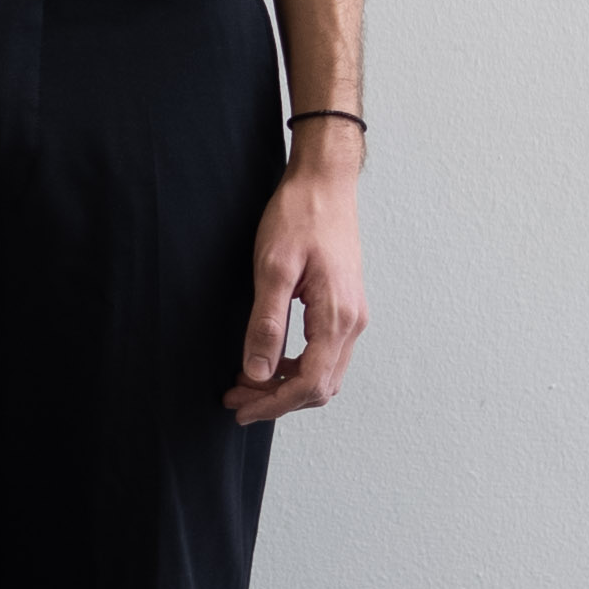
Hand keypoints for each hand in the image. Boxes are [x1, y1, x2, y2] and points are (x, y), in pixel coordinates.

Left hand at [224, 137, 367, 426]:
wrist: (325, 182)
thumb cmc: (299, 216)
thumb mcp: (273, 268)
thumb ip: (267, 324)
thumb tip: (257, 373)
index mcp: (336, 316)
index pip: (309, 383)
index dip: (273, 403)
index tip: (239, 407)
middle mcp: (352, 322)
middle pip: (320, 387)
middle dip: (277, 400)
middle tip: (235, 398)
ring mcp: (353, 315)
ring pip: (325, 374)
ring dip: (286, 386)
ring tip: (246, 382)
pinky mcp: (345, 306)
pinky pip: (326, 354)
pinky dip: (298, 367)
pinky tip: (269, 360)